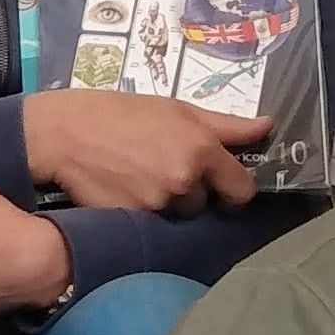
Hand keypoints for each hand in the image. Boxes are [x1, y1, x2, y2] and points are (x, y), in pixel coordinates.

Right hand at [22, 89, 260, 213]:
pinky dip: (143, 213)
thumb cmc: (124, 113)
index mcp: (202, 149)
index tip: (221, 186)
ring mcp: (157, 203)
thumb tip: (268, 127)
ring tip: (142, 179)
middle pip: (206, 205)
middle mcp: (184, 180)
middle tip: (165, 171)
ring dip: (166, 204)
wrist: (66, 133)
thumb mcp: (178, 109)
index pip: (242, 190)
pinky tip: (126, 191)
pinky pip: (151, 225)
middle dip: (192, 194)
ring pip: (177, 216)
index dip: (233, 190)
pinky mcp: (132, 220)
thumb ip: (227, 125)